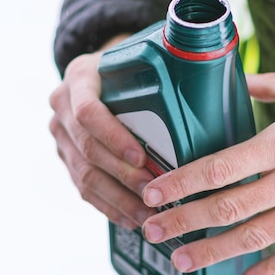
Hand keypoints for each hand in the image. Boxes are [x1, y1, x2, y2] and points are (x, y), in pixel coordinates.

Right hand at [49, 36, 156, 228]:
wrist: (99, 73)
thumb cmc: (129, 67)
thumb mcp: (137, 56)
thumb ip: (162, 69)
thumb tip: (214, 82)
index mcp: (80, 77)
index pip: (88, 111)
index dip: (113, 137)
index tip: (142, 157)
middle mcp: (62, 105)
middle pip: (88, 149)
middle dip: (124, 176)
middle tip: (155, 192)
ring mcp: (61, 134)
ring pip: (85, 175)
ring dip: (119, 198)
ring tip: (149, 214)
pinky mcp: (65, 157)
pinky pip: (84, 188)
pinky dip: (109, 206)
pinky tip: (132, 218)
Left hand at [140, 70, 274, 274]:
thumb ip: (265, 86)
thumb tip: (231, 82)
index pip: (220, 168)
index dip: (181, 184)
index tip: (151, 194)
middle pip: (228, 208)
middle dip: (184, 222)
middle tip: (151, 231)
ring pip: (256, 237)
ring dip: (214, 251)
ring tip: (181, 261)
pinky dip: (272, 268)